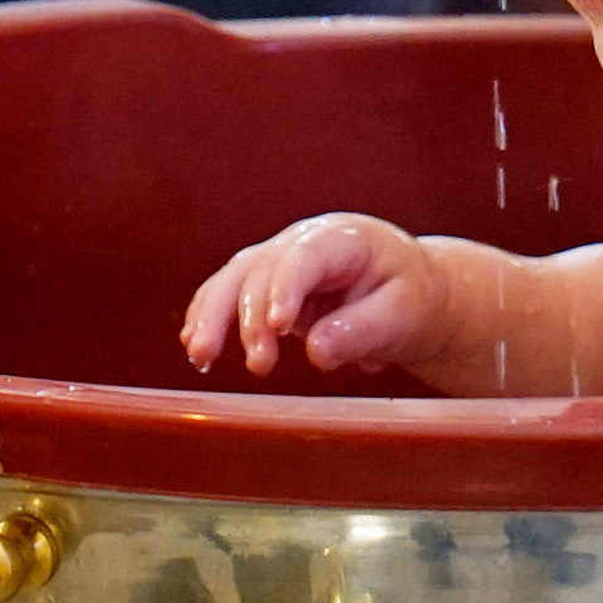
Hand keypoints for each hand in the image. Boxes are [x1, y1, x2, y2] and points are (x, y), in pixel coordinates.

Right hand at [182, 215, 448, 377]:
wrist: (405, 291)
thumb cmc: (408, 297)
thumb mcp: (403, 315)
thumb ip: (362, 330)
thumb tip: (317, 351)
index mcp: (343, 238)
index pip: (306, 257)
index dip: (287, 288)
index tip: (278, 327)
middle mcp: (302, 242)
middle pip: (261, 269)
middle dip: (249, 317)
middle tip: (257, 364)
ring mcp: (278, 260)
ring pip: (233, 278)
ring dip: (213, 316)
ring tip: (201, 357)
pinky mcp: (263, 284)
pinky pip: (227, 293)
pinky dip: (207, 316)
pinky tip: (194, 345)